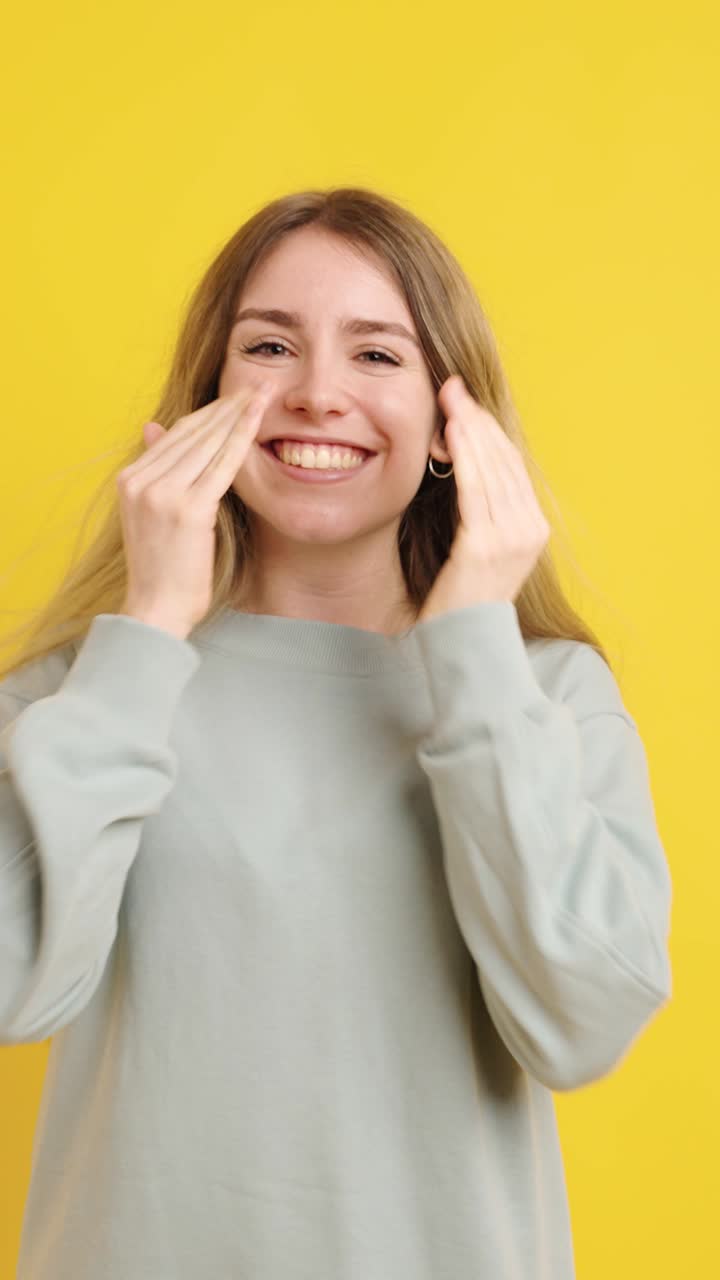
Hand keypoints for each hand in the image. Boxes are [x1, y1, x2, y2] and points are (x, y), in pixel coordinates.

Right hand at [117, 383, 271, 638]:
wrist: (156, 608)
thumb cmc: (162, 569)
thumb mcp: (150, 514)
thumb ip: (155, 471)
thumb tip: (152, 427)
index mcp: (130, 479)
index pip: (176, 434)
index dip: (208, 412)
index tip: (234, 395)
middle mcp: (141, 480)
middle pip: (192, 432)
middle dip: (226, 406)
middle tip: (257, 384)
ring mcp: (162, 493)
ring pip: (208, 443)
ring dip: (237, 415)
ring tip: (262, 394)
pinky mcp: (188, 508)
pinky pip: (221, 465)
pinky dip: (241, 438)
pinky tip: (258, 419)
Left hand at [417, 375, 550, 623]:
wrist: (462, 645)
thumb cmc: (460, 597)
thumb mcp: (477, 547)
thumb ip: (479, 510)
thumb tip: (462, 461)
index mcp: (533, 527)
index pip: (511, 465)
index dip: (487, 429)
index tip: (464, 401)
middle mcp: (529, 530)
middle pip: (503, 459)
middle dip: (476, 419)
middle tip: (452, 387)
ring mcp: (511, 539)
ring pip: (490, 468)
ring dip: (468, 429)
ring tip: (448, 399)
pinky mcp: (486, 547)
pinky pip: (476, 490)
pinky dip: (465, 456)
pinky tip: (450, 431)